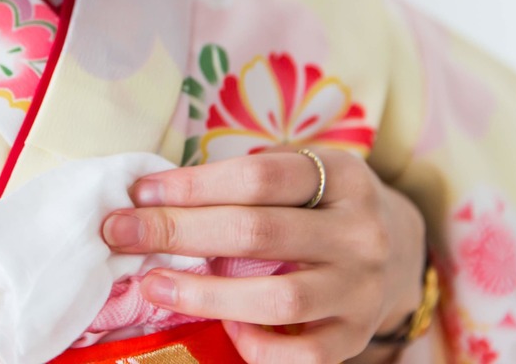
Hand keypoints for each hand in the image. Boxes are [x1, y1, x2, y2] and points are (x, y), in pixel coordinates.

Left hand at [101, 149, 425, 363]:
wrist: (394, 247)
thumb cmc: (316, 203)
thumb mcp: (296, 171)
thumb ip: (238, 182)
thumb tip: (150, 199)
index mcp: (342, 178)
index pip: (258, 178)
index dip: (193, 185)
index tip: (141, 192)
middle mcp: (359, 233)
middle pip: (258, 232)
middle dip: (179, 231)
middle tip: (120, 232)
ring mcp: (361, 289)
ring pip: (279, 299)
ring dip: (205, 294)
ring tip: (153, 284)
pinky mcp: (355, 335)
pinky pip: (302, 354)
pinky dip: (256, 344)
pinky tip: (225, 326)